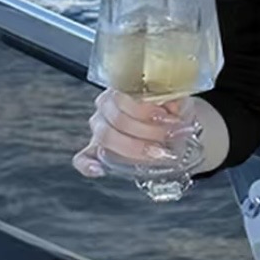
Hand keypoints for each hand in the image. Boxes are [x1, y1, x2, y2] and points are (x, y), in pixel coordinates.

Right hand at [72, 89, 198, 178]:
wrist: (172, 124)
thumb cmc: (171, 110)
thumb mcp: (177, 100)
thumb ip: (175, 100)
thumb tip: (173, 106)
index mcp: (122, 88)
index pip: (123, 96)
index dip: (144, 109)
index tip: (164, 117)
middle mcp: (105, 106)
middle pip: (117, 119)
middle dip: (147, 131)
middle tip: (168, 137)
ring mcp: (98, 128)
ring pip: (105, 136)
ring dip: (133, 146)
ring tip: (158, 152)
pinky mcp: (95, 149)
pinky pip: (82, 158)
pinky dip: (88, 165)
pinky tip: (99, 170)